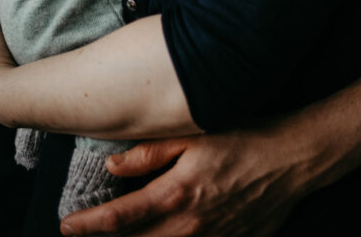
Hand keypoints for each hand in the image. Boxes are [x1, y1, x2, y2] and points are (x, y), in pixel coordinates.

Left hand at [60, 130, 305, 236]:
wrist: (294, 159)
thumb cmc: (245, 137)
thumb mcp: (195, 134)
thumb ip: (151, 152)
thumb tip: (112, 165)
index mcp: (176, 194)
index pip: (120, 218)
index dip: (89, 225)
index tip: (66, 226)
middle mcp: (189, 226)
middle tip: (83, 235)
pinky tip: (170, 235)